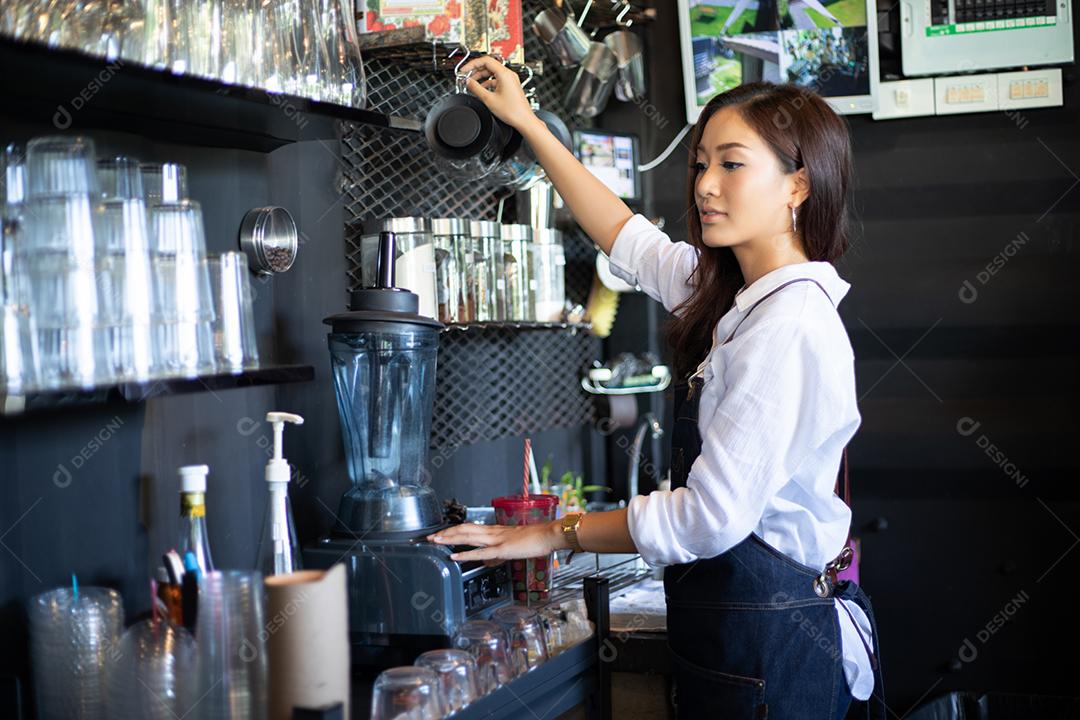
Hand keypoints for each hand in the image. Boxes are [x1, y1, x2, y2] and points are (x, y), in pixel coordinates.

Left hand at [427, 520, 562, 562]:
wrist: (548, 535)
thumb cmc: (535, 540)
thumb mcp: (513, 547)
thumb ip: (498, 554)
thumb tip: (488, 561)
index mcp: (495, 531)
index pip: (469, 528)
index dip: (454, 530)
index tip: (441, 534)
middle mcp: (493, 532)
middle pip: (464, 530)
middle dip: (446, 533)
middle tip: (430, 537)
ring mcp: (496, 540)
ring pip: (468, 537)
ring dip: (450, 539)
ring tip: (436, 541)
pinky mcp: (502, 549)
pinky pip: (481, 552)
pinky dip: (466, 554)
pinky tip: (455, 557)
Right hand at [460, 56, 537, 131]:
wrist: (524, 120)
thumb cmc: (513, 111)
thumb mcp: (489, 99)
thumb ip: (476, 88)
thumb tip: (468, 82)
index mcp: (504, 74)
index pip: (485, 60)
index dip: (472, 64)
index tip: (464, 70)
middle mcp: (509, 74)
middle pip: (488, 65)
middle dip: (476, 70)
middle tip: (466, 76)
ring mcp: (510, 80)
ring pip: (492, 72)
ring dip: (481, 76)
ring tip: (473, 83)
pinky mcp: (511, 86)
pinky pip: (497, 79)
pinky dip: (488, 82)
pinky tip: (482, 89)